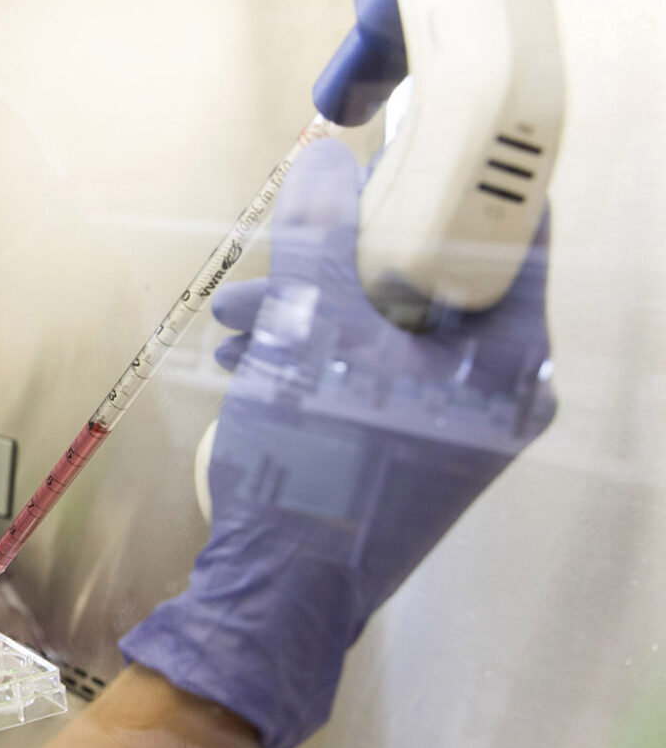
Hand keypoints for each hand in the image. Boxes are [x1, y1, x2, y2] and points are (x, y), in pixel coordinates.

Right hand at [118, 139, 555, 747]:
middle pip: (437, 280)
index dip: (446, 181)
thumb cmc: (312, 464)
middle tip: (283, 245)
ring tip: (237, 320)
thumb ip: (319, 237)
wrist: (281, 595)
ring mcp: (462, 429)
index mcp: (510, 357)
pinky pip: (378, 375)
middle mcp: (504, 391)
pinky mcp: (417, 454)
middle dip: (345, 255)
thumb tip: (326, 159)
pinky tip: (253, 359)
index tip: (390, 152)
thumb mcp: (308, 332)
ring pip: (394, 330)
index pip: (508, 232)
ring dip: (314, 309)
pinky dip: (320, 356)